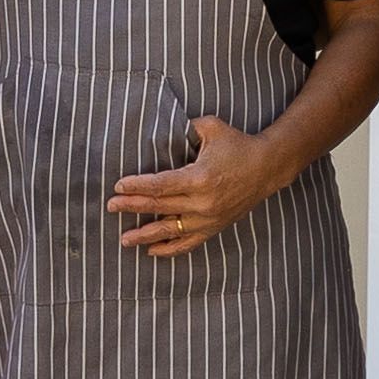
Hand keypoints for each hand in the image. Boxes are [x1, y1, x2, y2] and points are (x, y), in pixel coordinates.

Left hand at [108, 118, 290, 257]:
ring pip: (171, 230)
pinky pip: (189, 242)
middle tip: (111, 207)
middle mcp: (203, 202)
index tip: (119, 186)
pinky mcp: (215, 227)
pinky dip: (169, 248)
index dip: (137, 186)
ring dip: (145, 235)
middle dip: (132, 207)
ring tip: (124, 238)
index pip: (160, 185)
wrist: (267, 167)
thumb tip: (160, 127)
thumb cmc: (238, 144)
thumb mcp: (212, 128)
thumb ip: (185, 128)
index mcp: (200, 178)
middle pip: (160, 207)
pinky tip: (151, 250)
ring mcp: (209, 218)